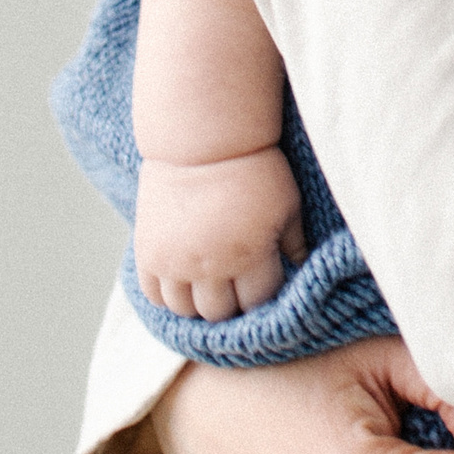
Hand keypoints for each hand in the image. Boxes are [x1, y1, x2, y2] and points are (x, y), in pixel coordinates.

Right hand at [134, 150, 304, 320]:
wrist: (202, 140)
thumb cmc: (254, 167)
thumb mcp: (287, 204)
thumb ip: (295, 242)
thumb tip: (304, 269)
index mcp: (249, 255)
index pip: (256, 302)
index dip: (263, 297)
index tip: (263, 285)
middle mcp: (210, 265)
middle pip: (219, 313)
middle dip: (232, 305)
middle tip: (236, 290)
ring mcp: (175, 262)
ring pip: (184, 310)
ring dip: (198, 305)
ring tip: (208, 288)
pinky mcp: (148, 252)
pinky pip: (153, 295)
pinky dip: (167, 296)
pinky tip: (182, 282)